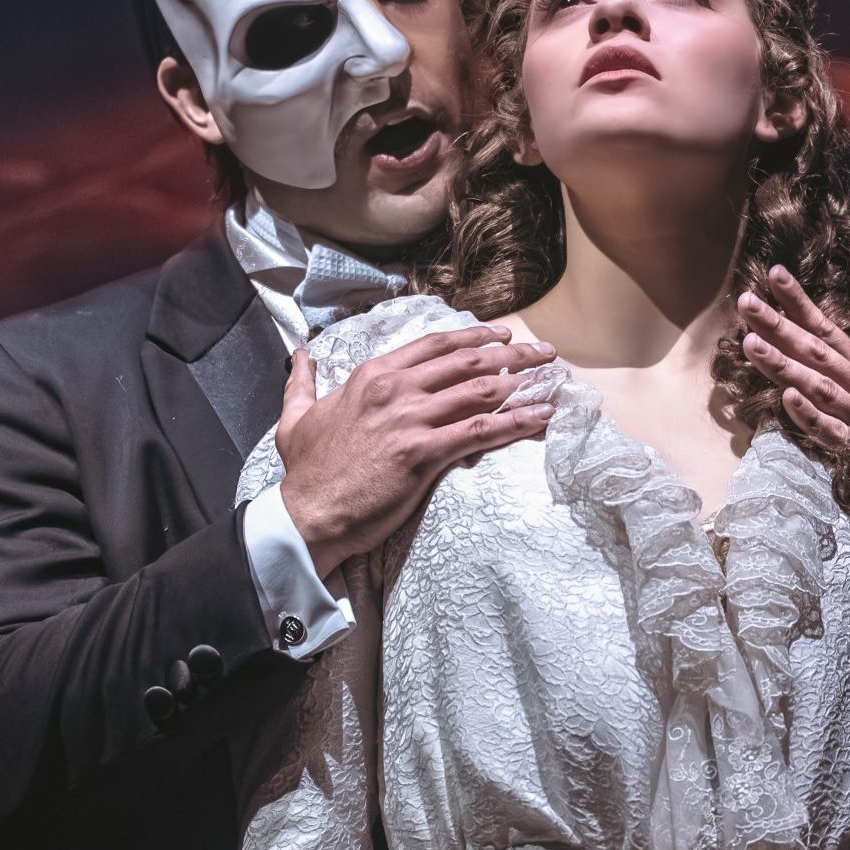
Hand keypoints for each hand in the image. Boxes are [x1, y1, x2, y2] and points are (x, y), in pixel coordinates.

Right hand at [275, 325, 557, 575]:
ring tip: (552, 378)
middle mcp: (396, 389)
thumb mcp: (296, 416)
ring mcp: (411, 420)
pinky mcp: (424, 454)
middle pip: (467, 361)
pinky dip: (518, 421)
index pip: (435, 344)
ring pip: (481, 390)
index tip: (503, 335)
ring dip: (523, 381)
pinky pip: (482, 431)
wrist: (308, 514)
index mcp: (373, 375)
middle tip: (544, 352)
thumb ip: (303, 382)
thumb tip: (299, 355)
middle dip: (513, 353)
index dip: (475, 336)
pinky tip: (542, 416)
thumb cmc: (307, 470)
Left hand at [736, 266, 849, 540]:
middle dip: (780, 325)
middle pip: (818, 351)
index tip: (774, 277)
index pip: (831, 332)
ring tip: (750, 342)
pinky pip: (834, 433)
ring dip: (783, 364)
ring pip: (819, 386)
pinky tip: (789, 399)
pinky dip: (811, 416)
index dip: (801, 304)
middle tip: (746, 301)